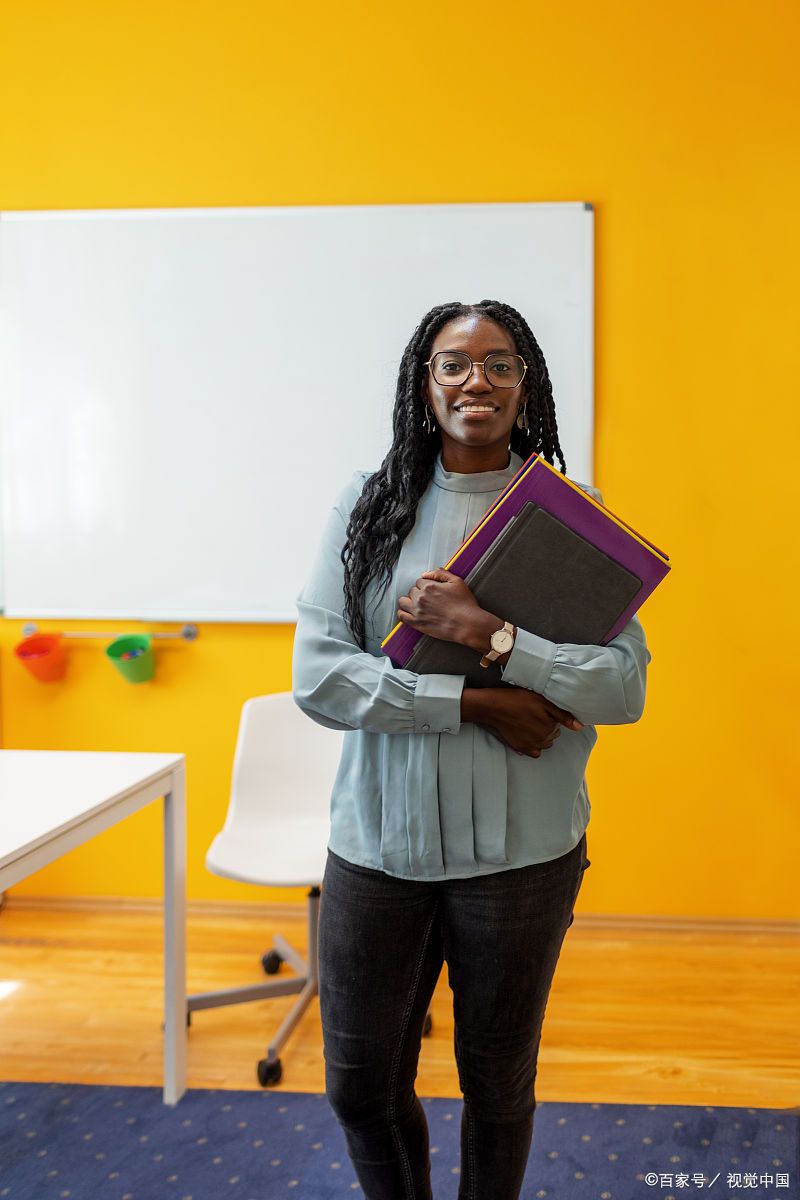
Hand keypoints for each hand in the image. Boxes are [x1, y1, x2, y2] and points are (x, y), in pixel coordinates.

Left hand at [396, 567, 480, 643]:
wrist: (467, 624)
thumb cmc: (464, 604)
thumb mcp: (457, 582)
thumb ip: (440, 574)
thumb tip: (426, 573)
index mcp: (429, 587)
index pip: (420, 581)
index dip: (426, 585)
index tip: (431, 590)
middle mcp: (421, 598)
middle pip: (412, 591)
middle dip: (418, 593)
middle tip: (428, 599)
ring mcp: (417, 611)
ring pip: (403, 602)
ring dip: (408, 601)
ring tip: (416, 605)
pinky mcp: (417, 623)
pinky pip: (401, 616)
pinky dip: (403, 613)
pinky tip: (408, 612)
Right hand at [462, 686, 582, 757]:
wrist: (495, 707)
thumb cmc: (519, 700)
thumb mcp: (543, 702)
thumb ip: (562, 715)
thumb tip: (579, 727)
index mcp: (551, 726)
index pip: (558, 725)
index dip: (550, 717)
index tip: (540, 710)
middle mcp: (543, 739)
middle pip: (552, 735)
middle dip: (546, 726)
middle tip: (533, 715)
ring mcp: (532, 745)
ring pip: (544, 743)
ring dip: (540, 735)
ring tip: (528, 723)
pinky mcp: (522, 748)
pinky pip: (535, 752)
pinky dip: (533, 746)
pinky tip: (526, 735)